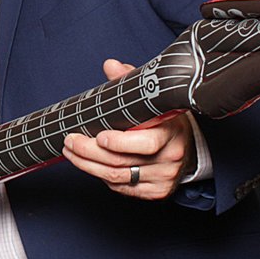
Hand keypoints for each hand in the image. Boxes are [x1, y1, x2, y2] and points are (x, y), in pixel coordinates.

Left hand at [62, 58, 195, 200]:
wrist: (189, 146)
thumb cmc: (166, 120)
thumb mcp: (151, 99)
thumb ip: (129, 82)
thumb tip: (111, 65)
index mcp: (171, 132)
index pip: (147, 143)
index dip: (120, 142)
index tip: (98, 135)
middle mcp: (170, 158)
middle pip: (123, 162)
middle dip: (89, 152)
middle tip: (70, 141)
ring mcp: (163, 178)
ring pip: (118, 178)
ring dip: (88, 166)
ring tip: (71, 152)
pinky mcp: (156, 192)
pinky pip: (122, 189)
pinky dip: (102, 177)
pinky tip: (89, 164)